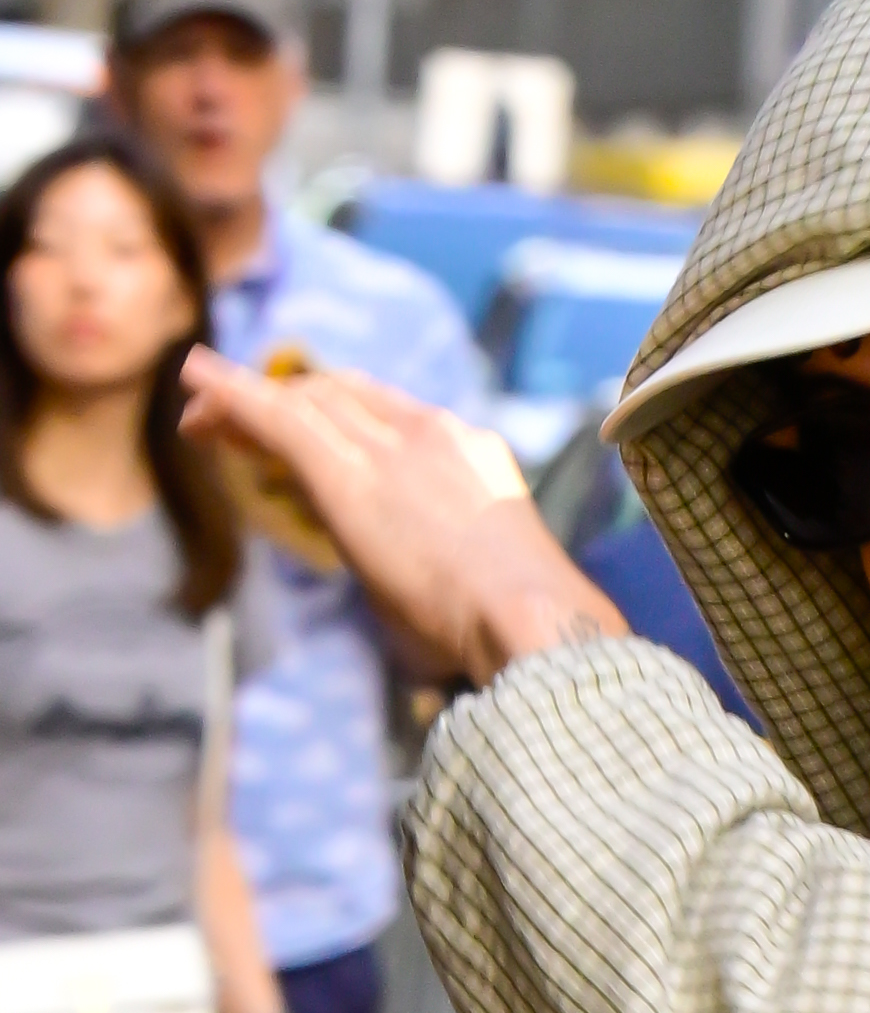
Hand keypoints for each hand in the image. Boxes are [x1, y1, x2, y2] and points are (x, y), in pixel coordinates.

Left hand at [178, 349, 625, 682]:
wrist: (531, 616)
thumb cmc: (513, 626)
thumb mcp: (478, 580)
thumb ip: (446, 569)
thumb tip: (420, 608)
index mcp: (471, 455)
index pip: (390, 415)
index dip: (339, 415)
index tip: (307, 434)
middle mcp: (430, 433)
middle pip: (341, 397)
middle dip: (287, 402)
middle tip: (233, 426)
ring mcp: (391, 446)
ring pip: (304, 402)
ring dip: (244, 401)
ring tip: (198, 408)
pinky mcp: (348, 472)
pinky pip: (277, 419)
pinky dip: (231, 396)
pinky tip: (195, 386)